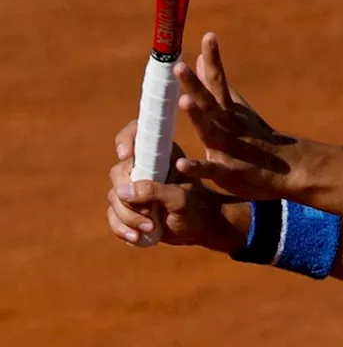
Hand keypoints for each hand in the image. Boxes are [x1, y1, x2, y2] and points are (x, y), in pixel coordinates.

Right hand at [107, 119, 247, 251]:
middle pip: (118, 173)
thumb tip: (122, 191)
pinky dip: (121, 228)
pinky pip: (113, 216)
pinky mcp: (128, 208)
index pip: (137, 133)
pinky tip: (137, 237)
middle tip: (148, 212)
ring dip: (128, 216)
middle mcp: (144, 167)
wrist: (200, 227)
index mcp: (161, 155)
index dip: (126, 138)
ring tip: (150, 227)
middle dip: (129, 197)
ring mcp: (134, 188)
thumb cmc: (196, 206)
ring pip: (114, 197)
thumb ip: (155, 191)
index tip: (125, 154)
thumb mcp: (180, 198)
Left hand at [172, 32, 305, 200]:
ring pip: (211, 131)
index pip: (219, 81)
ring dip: (198, 117)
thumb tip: (197, 58)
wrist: (290, 168)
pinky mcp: (228, 172)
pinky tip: (182, 164)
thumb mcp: (236, 109)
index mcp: (229, 110)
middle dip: (194, 85)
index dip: (214, 59)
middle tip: (179, 67)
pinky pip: (210, 170)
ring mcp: (229, 147)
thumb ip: (215, 86)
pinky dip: (197, 167)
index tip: (208, 36)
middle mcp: (229, 125)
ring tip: (185, 101)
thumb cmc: (258, 137)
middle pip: (210, 102)